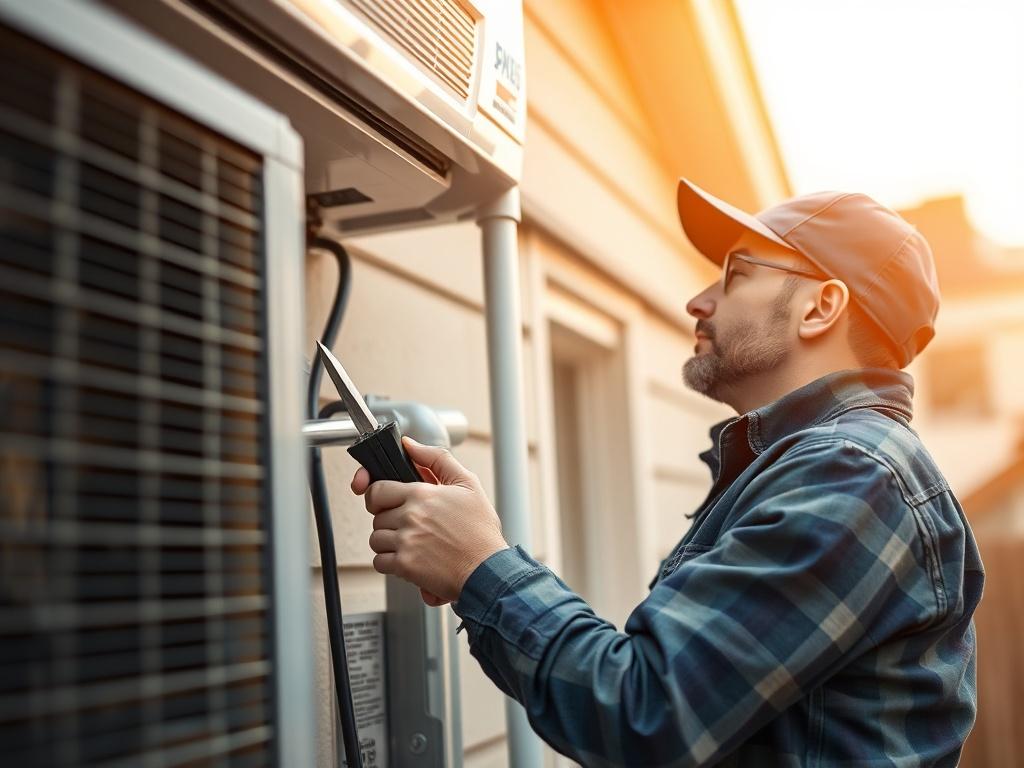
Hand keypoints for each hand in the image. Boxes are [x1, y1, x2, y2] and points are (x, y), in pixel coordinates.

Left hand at [351, 436, 507, 603]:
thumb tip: (410, 444)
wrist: (488, 570)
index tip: (385, 502)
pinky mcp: (405, 566)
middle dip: (388, 520)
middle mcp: (410, 516)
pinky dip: (390, 563)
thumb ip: (436, 458)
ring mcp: (406, 542)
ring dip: (388, 542)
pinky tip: (409, 559)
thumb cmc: (480, 530)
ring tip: (411, 543)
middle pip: (376, 516)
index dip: (378, 496)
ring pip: (376, 539)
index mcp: (421, 494)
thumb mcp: (467, 484)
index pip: (377, 490)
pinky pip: (379, 562)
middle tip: (408, 525)